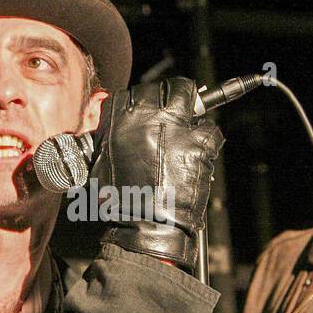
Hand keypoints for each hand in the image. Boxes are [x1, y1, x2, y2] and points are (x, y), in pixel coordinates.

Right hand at [92, 77, 224, 268]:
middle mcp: (148, 116)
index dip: (146, 100)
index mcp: (120, 119)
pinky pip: (210, 129)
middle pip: (165, 86)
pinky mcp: (198, 143)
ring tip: (189, 125)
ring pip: (188, 94)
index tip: (151, 108)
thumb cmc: (121, 200)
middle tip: (175, 109)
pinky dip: (208, 140)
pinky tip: (200, 152)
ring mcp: (176, 127)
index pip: (135, 92)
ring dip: (191, 107)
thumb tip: (118, 127)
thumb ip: (110, 138)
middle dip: (171, 95)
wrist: (144, 225)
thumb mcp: (101, 162)